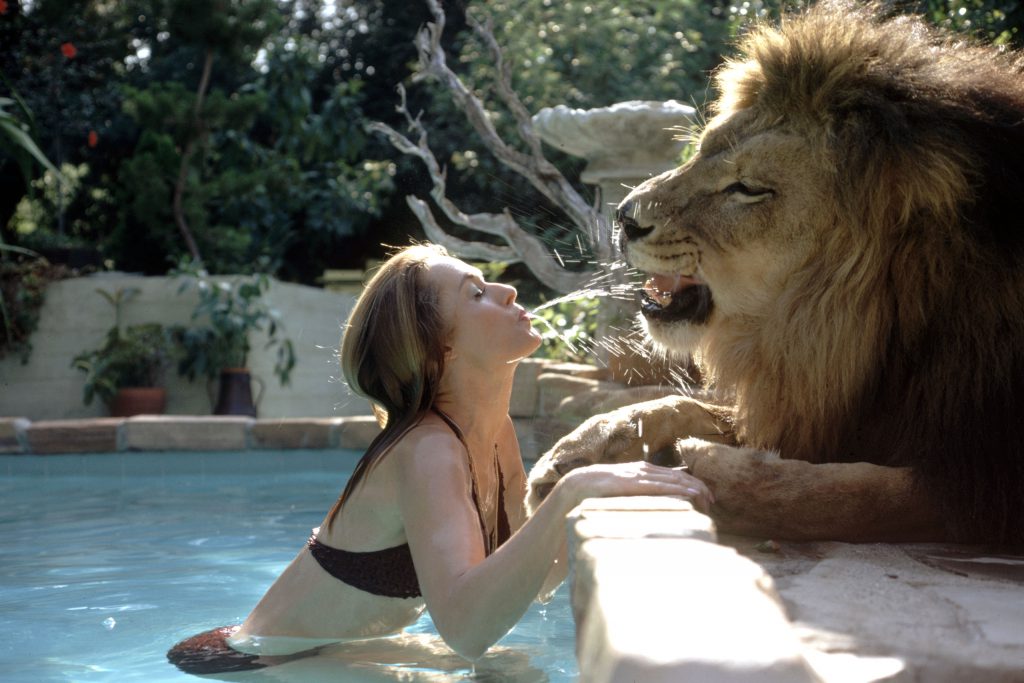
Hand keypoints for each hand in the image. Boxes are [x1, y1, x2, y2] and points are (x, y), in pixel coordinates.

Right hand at [560, 461, 714, 512]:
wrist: (573, 488)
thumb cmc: (594, 495)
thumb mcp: (618, 495)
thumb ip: (633, 497)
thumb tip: (647, 508)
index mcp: (638, 472)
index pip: (670, 476)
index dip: (689, 484)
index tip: (704, 496)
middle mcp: (640, 470)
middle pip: (675, 477)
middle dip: (696, 487)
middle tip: (712, 500)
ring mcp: (635, 475)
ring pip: (671, 480)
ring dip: (691, 488)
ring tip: (707, 498)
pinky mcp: (630, 483)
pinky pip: (659, 486)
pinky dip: (677, 489)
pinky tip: (690, 495)